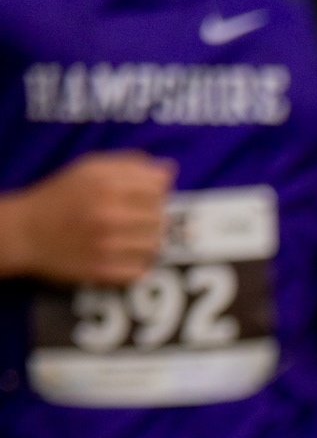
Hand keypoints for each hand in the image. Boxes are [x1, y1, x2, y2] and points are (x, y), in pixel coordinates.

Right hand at [0, 153, 173, 282]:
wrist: (26, 233)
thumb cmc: (60, 196)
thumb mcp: (88, 168)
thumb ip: (129, 164)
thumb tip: (168, 171)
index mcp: (107, 186)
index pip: (159, 188)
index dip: (153, 190)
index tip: (140, 194)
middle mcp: (110, 216)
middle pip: (160, 217)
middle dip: (150, 215)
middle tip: (131, 216)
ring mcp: (109, 247)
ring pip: (155, 245)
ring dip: (146, 240)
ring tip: (126, 234)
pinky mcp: (105, 272)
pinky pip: (142, 269)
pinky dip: (136, 262)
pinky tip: (120, 252)